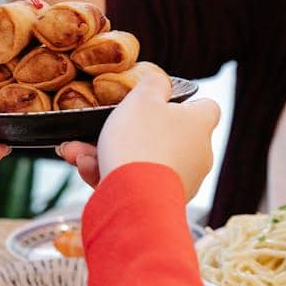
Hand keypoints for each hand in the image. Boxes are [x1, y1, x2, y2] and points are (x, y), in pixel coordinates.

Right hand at [57, 74, 220, 201]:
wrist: (134, 199)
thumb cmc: (140, 142)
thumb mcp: (142, 98)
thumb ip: (153, 83)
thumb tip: (160, 82)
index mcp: (199, 125)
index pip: (206, 108)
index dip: (185, 103)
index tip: (161, 103)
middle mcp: (197, 154)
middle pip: (163, 136)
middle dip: (127, 132)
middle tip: (100, 128)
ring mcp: (182, 181)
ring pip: (142, 160)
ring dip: (109, 153)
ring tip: (79, 152)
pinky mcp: (161, 203)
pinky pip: (135, 183)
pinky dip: (110, 175)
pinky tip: (85, 168)